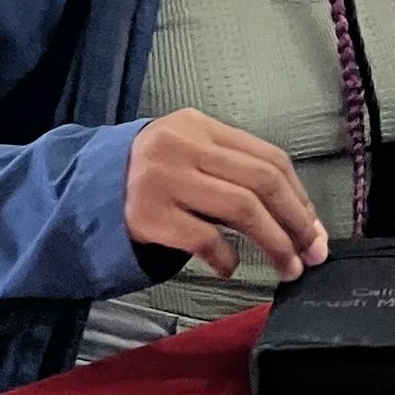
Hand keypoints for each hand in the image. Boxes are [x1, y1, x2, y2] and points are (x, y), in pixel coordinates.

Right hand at [124, 109, 327, 283]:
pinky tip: (229, 266)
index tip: (314, 227)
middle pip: (262, 182)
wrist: (79, 190)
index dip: (299, 196)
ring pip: (242, 209)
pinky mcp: (148, 215)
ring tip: (288, 267)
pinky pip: (205, 239)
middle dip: (296, 221)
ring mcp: (164, 180)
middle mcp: (183, 146)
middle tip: (313, 252)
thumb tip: (297, 217)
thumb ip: (232, 171)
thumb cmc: (147, 177)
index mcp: (199, 126)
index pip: (267, 157)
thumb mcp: (186, 154)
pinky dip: (226, 257)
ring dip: (275, 244)